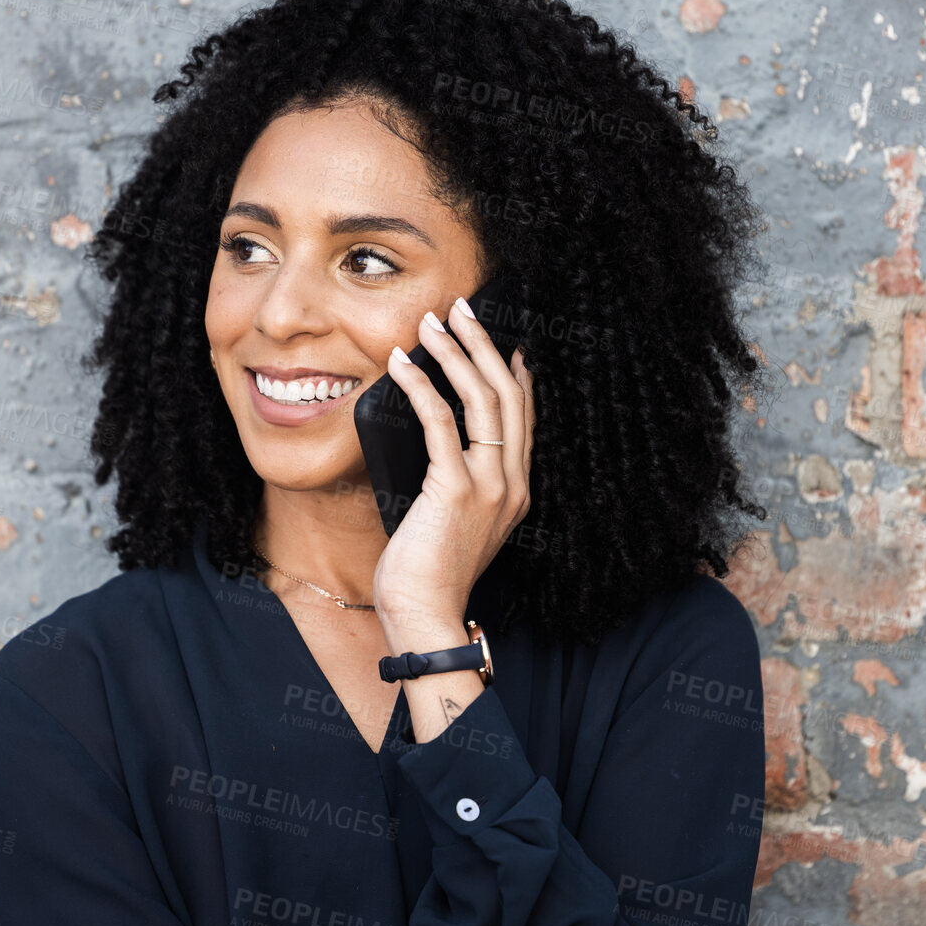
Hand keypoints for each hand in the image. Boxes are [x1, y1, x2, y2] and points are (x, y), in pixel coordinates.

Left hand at [371, 296, 535, 652]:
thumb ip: (457, 484)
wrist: (425, 616)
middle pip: (508, 395)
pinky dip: (420, 386)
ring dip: (455, 352)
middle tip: (461, 309)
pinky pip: (441, 422)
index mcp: (517, 492)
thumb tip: (433, 445)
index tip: (504, 343)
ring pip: (482, 400)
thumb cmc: (427, 574)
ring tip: (432, 322)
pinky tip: (401, 364)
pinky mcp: (455, 490)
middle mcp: (512, 484)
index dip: (516, 375)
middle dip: (484, 344)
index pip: (525, 419)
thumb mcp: (454, 522)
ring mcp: (490, 486)